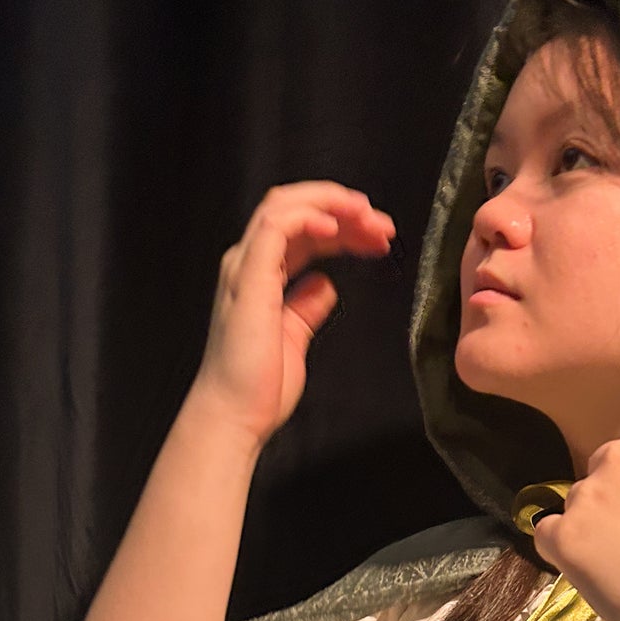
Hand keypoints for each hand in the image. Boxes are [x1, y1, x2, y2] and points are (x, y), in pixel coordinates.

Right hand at [191, 181, 395, 446]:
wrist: (234, 415)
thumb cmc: (259, 387)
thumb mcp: (296, 337)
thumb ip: (307, 307)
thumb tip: (325, 285)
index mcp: (260, 275)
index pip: (303, 231)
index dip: (343, 227)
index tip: (380, 239)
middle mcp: (249, 264)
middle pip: (296, 209)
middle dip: (343, 208)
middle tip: (384, 224)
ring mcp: (245, 268)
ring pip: (284, 206)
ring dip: (331, 205)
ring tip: (369, 217)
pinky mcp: (249, 279)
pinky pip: (276, 227)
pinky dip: (308, 217)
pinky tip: (337, 227)